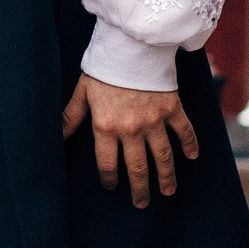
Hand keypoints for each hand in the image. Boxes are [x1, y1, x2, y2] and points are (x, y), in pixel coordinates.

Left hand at [61, 74, 199, 208]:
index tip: (111, 187)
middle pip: (137, 167)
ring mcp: (154, 120)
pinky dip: (189, 144)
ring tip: (168, 191)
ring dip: (166, 176)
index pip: (107, 164)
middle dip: (139, 189)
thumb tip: (57, 136)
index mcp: (106, 127)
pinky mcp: (172, 107)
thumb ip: (71, 117)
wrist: (131, 44)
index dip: (109, 179)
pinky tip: (191, 157)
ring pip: (162, 156)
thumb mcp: (82, 92)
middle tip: (141, 203)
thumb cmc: (103, 67)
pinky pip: (184, 131)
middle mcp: (131, 129)